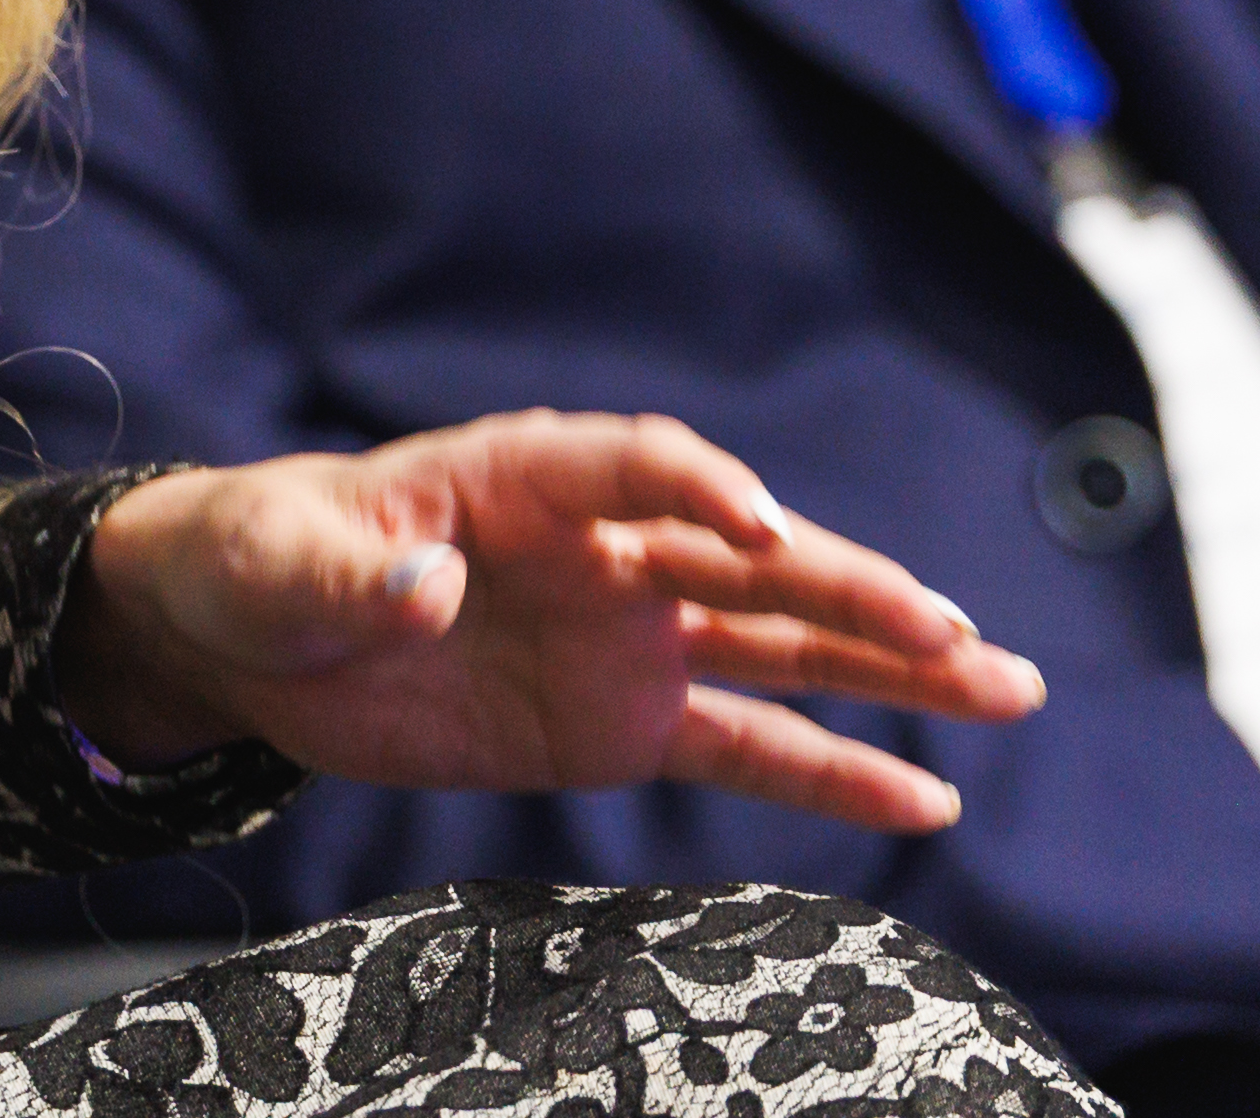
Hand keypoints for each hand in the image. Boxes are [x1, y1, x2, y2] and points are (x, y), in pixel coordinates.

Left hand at [51, 412, 1046, 833]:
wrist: (252, 630)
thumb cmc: (263, 559)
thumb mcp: (278, 559)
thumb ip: (350, 569)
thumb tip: (422, 582)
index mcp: (525, 475)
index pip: (637, 465)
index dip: (701, 488)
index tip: (759, 526)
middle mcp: (604, 546)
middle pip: (749, 557)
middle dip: (851, 588)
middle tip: (953, 632)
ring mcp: (629, 632)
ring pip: (782, 644)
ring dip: (891, 666)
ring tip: (1006, 689)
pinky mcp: (623, 718)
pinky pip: (747, 743)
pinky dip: (835, 770)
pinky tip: (928, 793)